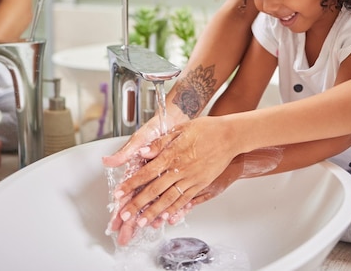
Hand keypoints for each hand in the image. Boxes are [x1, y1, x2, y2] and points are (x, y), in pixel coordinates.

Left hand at [108, 116, 237, 243]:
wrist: (230, 136)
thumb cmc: (206, 129)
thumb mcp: (180, 129)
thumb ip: (160, 142)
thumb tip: (143, 152)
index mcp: (172, 154)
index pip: (147, 172)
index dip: (132, 184)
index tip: (120, 192)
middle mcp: (181, 169)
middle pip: (155, 190)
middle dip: (138, 203)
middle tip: (125, 214)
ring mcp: (192, 179)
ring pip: (169, 199)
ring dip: (154, 211)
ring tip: (141, 222)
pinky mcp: (202, 184)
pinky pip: (186, 200)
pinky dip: (175, 210)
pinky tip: (166, 218)